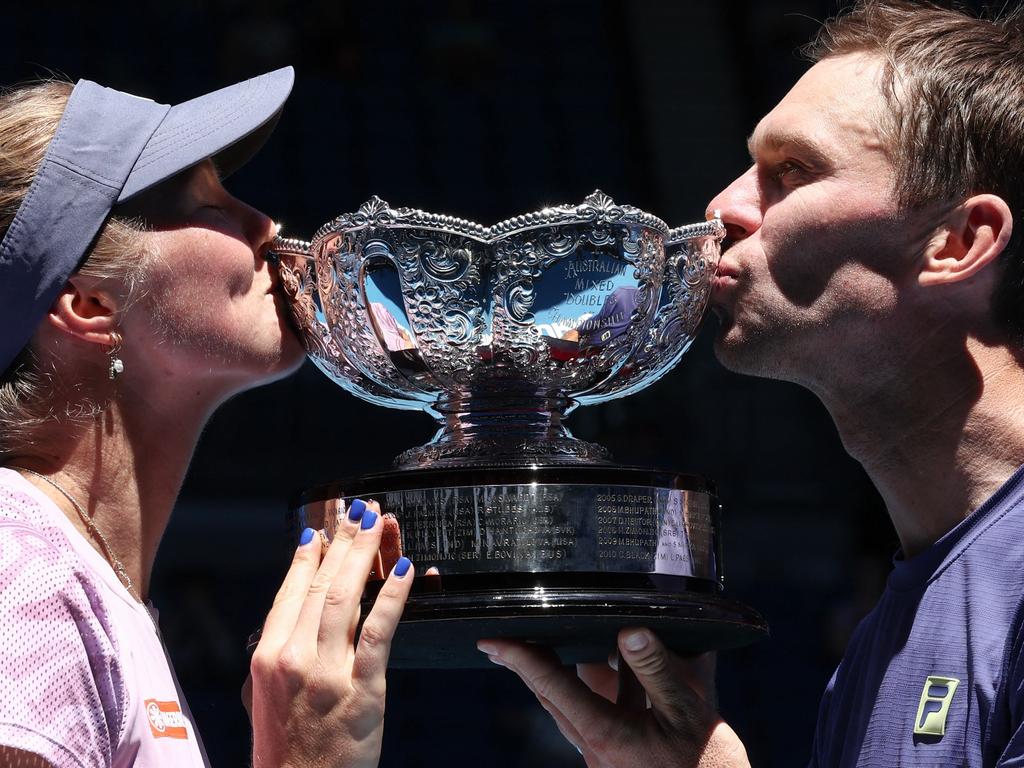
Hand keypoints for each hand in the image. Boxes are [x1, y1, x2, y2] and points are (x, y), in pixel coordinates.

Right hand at [249, 500, 413, 767]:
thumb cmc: (288, 750)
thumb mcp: (267, 698)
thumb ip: (280, 656)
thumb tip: (294, 619)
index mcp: (267, 658)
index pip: (290, 591)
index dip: (308, 555)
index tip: (321, 529)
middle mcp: (292, 657)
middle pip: (320, 584)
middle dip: (343, 540)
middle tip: (358, 508)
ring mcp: (326, 671)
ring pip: (346, 596)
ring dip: (366, 552)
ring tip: (380, 522)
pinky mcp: (361, 686)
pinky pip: (380, 629)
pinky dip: (393, 594)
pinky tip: (407, 570)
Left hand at [478, 628, 748, 767]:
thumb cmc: (708, 765)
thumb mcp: (689, 711)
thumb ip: (656, 669)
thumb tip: (628, 631)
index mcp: (605, 733)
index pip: (551, 684)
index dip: (519, 656)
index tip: (489, 639)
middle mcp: (595, 747)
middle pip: (550, 695)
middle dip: (527, 664)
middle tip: (505, 636)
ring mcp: (604, 755)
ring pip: (569, 707)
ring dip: (557, 675)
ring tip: (546, 643)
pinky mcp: (617, 757)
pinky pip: (595, 714)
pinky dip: (592, 687)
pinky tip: (614, 664)